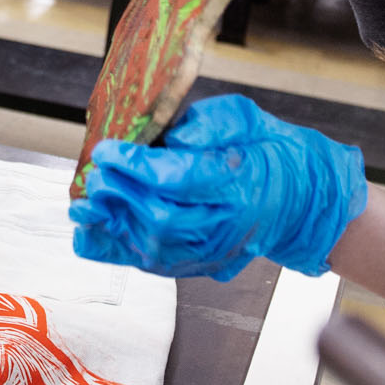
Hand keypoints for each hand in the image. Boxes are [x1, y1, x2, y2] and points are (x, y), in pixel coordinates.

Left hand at [69, 95, 366, 280]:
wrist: (298, 200)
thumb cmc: (268, 152)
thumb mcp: (247, 118)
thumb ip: (210, 124)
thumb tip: (173, 141)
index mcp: (240, 185)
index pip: (178, 178)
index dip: (135, 166)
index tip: (106, 150)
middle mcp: (226, 226)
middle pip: (160, 216)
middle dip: (119, 194)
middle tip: (95, 171)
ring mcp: (212, 252)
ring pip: (152, 246)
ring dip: (113, 223)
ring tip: (86, 200)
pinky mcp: (199, 266)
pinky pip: (152, 265)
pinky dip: (117, 250)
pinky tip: (91, 233)